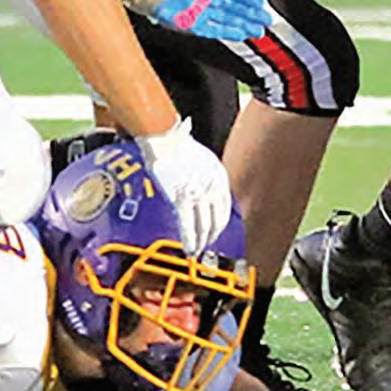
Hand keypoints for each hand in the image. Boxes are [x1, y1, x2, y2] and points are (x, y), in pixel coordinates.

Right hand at [135, 119, 230, 251]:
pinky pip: (188, 225)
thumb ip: (205, 177)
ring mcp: (198, 194)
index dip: (219, 222)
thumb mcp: (202, 159)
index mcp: (219, 177)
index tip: (215, 230)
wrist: (166, 139)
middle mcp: (213, 187)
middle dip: (211, 235)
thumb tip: (202, 189)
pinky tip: (189, 248)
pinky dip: (190, 240)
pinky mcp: (181, 199)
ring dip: (201, 242)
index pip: (224, 207)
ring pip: (204, 226)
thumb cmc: (179, 145)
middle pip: (216, 219)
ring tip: (197, 251)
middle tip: (206, 245)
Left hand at [136, 0, 274, 40]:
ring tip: (259, 32)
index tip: (263, 3)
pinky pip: (216, 30)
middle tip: (267, 22)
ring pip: (229, 20)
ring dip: (245, 26)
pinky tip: (242, 35)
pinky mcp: (195, 26)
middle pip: (236, 9)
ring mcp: (203, 13)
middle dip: (252, 15)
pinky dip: (230, 32)